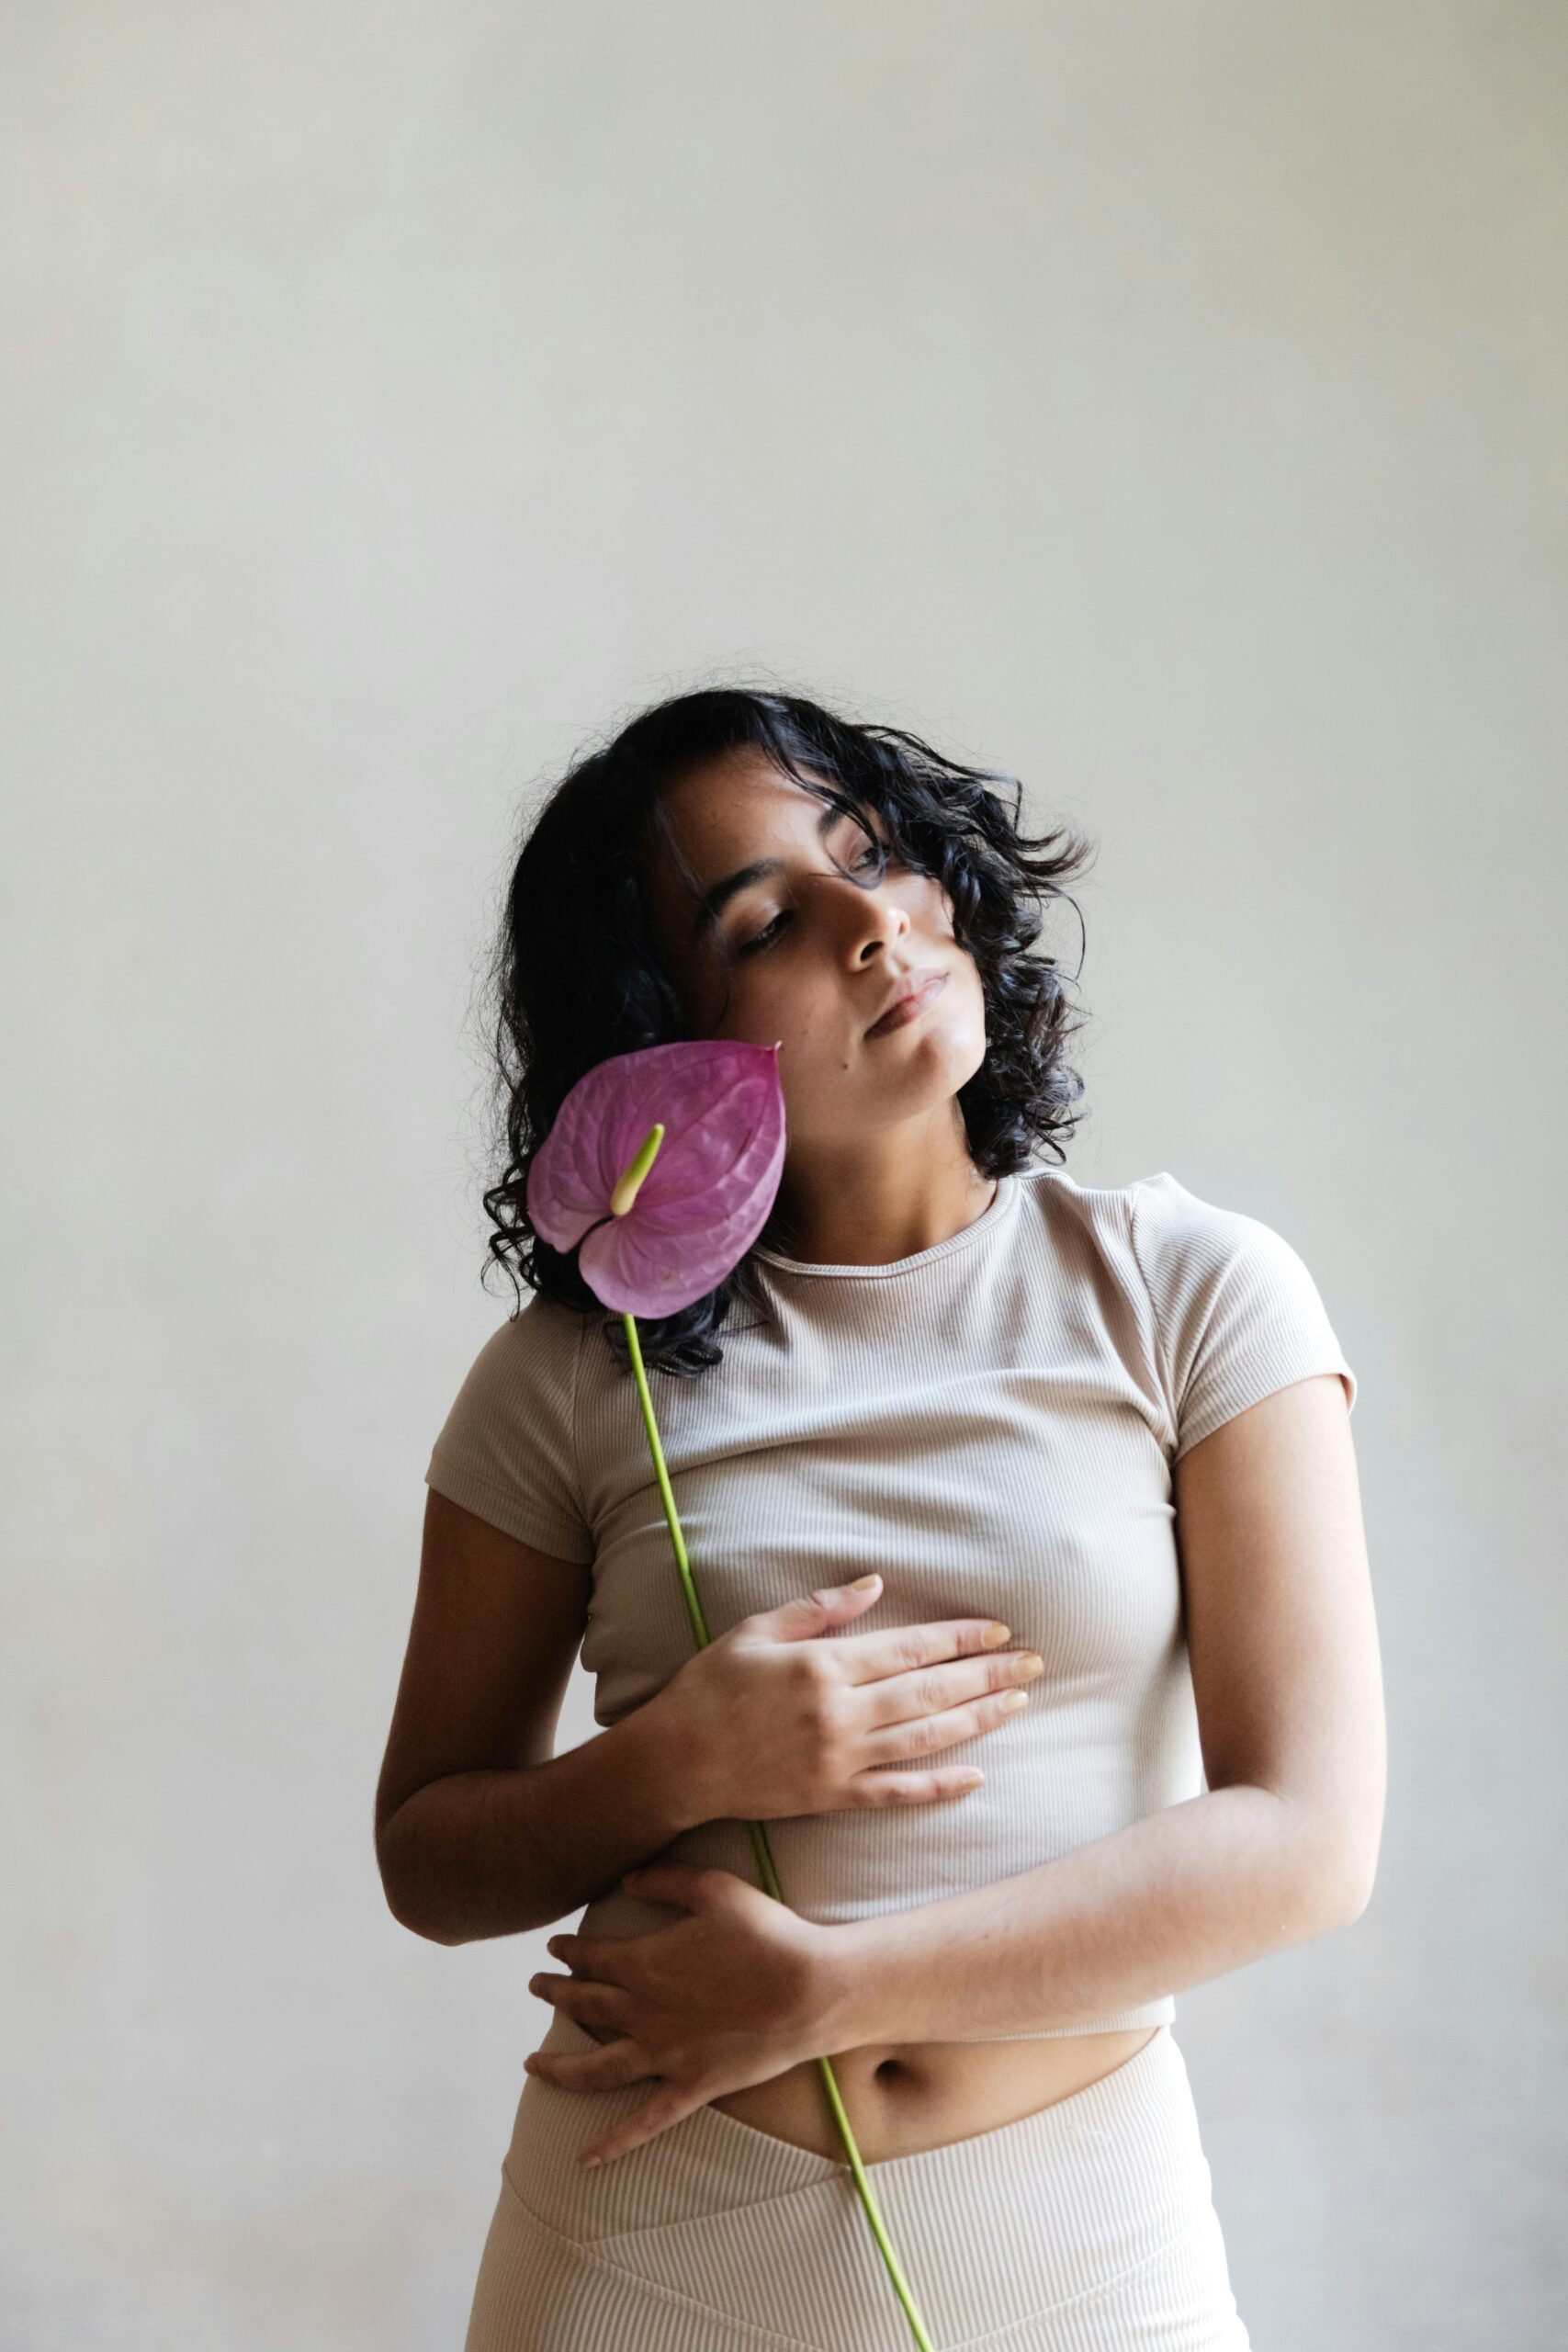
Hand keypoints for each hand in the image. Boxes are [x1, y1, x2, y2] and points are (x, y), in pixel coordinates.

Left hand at [523, 1860, 834, 2165]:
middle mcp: (644, 2014)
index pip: (591, 1958)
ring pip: (596, 2069)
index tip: (555, 1947)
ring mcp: (665, 2057)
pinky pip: (644, 2123)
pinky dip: (613, 2144)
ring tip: (530, 2062)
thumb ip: (664, 1881)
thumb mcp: (713, 1888)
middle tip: (536, 1986)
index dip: (569, 1951)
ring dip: (559, 2066)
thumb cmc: (766, 1934)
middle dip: (556, 1994)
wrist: (810, 1991)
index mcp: (644, 1965)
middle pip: (586, 2005)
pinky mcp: (692, 2088)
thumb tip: (624, 1880)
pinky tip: (584, 2160)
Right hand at [657, 1574, 1040, 1823]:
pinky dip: (940, 1787)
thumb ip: (820, 1609)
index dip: (960, 1639)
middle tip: (1034, 1664)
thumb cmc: (709, 1688)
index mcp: (824, 1667)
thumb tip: (876, 1583)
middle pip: (931, 1693)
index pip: (910, 1649)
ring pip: (925, 1740)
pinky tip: (977, 1777)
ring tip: (1017, 1703)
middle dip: (987, 1676)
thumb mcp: (756, 1631)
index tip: (999, 1631)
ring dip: (977, 1721)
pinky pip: (897, 1793)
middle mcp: (840, 1714)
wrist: (674, 1762)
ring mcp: (839, 1760)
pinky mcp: (832, 1797)